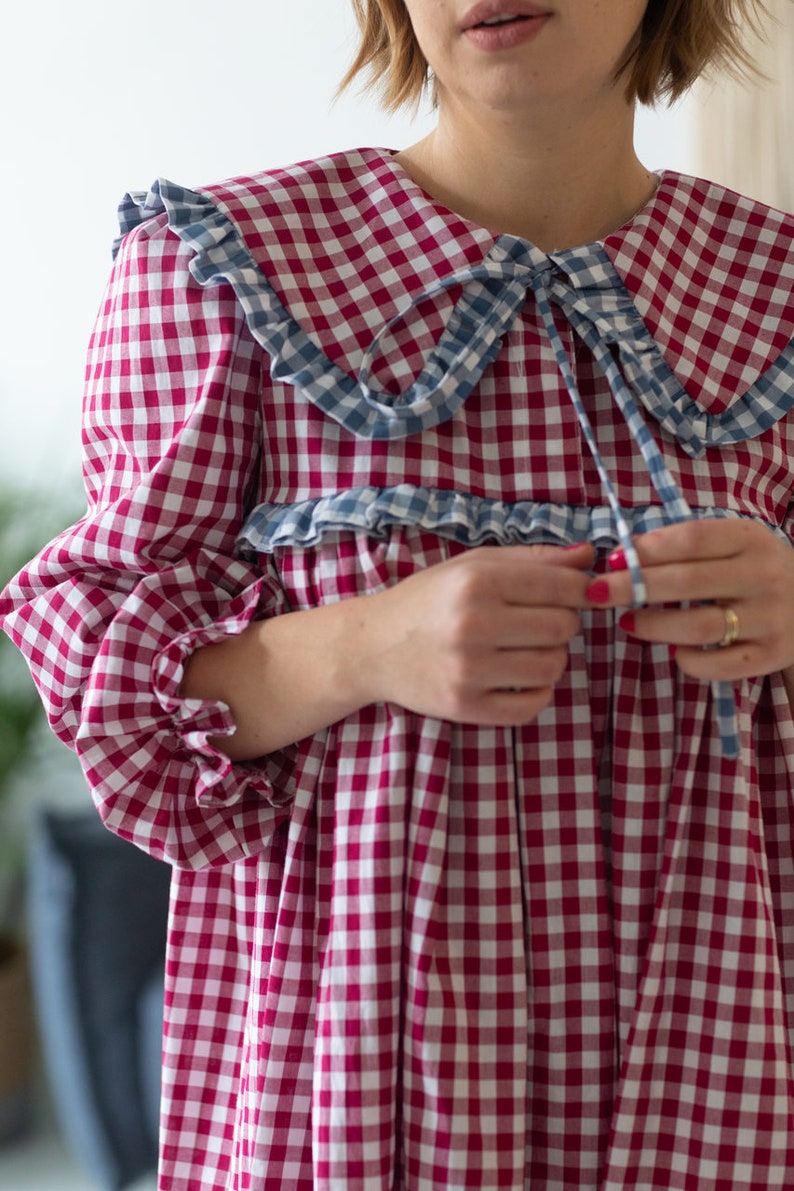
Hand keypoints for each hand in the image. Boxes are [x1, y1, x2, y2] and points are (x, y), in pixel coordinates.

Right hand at [365, 542, 593, 724]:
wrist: (373, 647)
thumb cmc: (427, 600)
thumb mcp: (472, 566)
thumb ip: (532, 558)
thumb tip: (588, 556)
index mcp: (476, 582)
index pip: (563, 586)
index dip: (580, 590)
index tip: (574, 594)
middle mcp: (473, 624)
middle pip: (563, 627)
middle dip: (563, 623)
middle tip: (540, 621)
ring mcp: (469, 670)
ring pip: (553, 667)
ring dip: (551, 657)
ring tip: (526, 648)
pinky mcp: (466, 706)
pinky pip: (533, 705)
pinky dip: (537, 692)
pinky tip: (519, 678)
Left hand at [584, 519, 793, 682]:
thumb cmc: (754, 570)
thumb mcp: (733, 545)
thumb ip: (686, 546)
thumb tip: (624, 556)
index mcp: (752, 539)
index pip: (692, 539)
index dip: (647, 550)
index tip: (613, 560)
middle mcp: (765, 576)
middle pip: (687, 582)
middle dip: (633, 588)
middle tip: (597, 593)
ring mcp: (771, 618)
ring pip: (699, 626)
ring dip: (654, 626)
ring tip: (628, 622)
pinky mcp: (771, 655)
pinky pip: (718, 665)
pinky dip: (688, 660)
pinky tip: (673, 650)